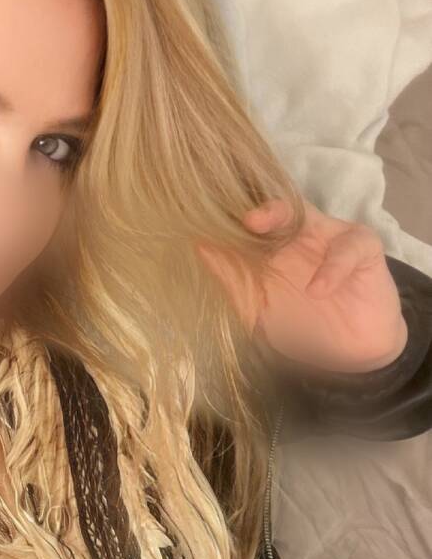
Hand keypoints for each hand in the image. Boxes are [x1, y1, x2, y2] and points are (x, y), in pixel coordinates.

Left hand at [195, 199, 408, 373]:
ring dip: (281, 214)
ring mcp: (328, 237)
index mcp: (270, 246)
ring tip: (255, 223)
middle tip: (223, 211)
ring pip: (306, 212)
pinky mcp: (363, 248)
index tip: (196, 217)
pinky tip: (318, 290)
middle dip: (246, 205)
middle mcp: (297, 234)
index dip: (225, 216)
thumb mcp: (259, 310)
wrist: (348, 353)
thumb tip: (200, 250)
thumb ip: (233, 282)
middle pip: (271, 208)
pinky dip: (331, 268)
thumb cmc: (301, 324)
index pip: (246, 222)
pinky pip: (347, 248)